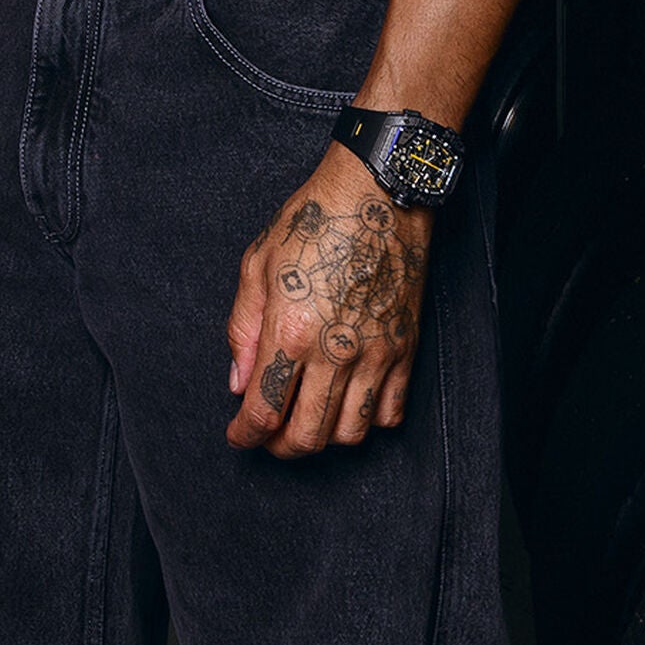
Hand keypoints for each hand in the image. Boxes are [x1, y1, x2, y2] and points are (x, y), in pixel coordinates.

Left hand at [225, 145, 429, 454]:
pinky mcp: (406, 350)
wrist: (378, 196)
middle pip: (307, 436)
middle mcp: (336, 351)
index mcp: (292, 330)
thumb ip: (244, 329)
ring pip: (350, 433)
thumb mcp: (257, 264)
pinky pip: (389, 413)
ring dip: (323, 439)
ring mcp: (376, 354)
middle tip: (266, 438)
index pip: (265, 410)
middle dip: (279, 447)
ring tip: (305, 421)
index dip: (245, 434)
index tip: (238, 437)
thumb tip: (238, 382)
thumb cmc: (314, 221)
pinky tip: (347, 404)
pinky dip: (366, 423)